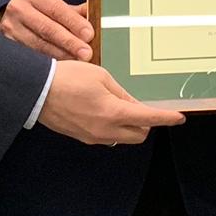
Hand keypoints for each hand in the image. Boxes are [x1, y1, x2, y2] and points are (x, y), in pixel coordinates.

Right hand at [0, 0, 92, 60]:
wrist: (0, 12)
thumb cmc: (31, 7)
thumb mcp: (48, 2)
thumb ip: (70, 11)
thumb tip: (92, 14)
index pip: (56, 9)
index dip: (74, 23)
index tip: (89, 34)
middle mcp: (19, 10)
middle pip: (48, 28)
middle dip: (69, 42)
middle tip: (86, 53)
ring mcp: (10, 28)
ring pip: (38, 45)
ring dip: (60, 55)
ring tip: (77, 63)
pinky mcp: (6, 44)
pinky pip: (30, 55)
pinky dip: (46, 63)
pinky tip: (59, 69)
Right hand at [37, 60, 183, 144]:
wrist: (37, 91)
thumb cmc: (68, 78)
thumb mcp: (101, 77)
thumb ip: (121, 93)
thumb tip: (133, 105)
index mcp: (114, 113)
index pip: (149, 119)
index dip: (167, 118)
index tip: (178, 118)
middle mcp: (105, 130)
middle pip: (139, 135)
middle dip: (146, 123)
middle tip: (142, 107)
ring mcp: (93, 136)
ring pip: (122, 138)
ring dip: (128, 126)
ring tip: (119, 106)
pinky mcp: (82, 137)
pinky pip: (106, 136)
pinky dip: (112, 127)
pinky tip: (103, 111)